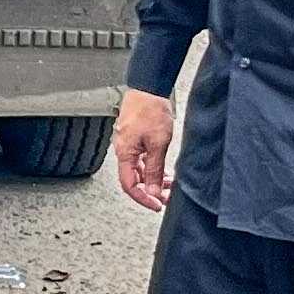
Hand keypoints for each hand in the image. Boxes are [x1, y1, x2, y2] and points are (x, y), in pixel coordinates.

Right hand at [111, 87, 174, 211]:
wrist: (148, 88)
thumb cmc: (150, 110)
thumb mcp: (157, 144)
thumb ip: (155, 170)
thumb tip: (153, 191)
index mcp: (124, 153)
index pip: (129, 185)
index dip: (143, 198)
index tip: (156, 205)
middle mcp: (123, 151)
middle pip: (134, 179)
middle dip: (151, 190)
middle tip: (166, 197)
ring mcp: (129, 145)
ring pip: (139, 170)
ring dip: (154, 179)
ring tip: (169, 184)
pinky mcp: (135, 138)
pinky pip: (141, 160)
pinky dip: (153, 168)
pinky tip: (164, 171)